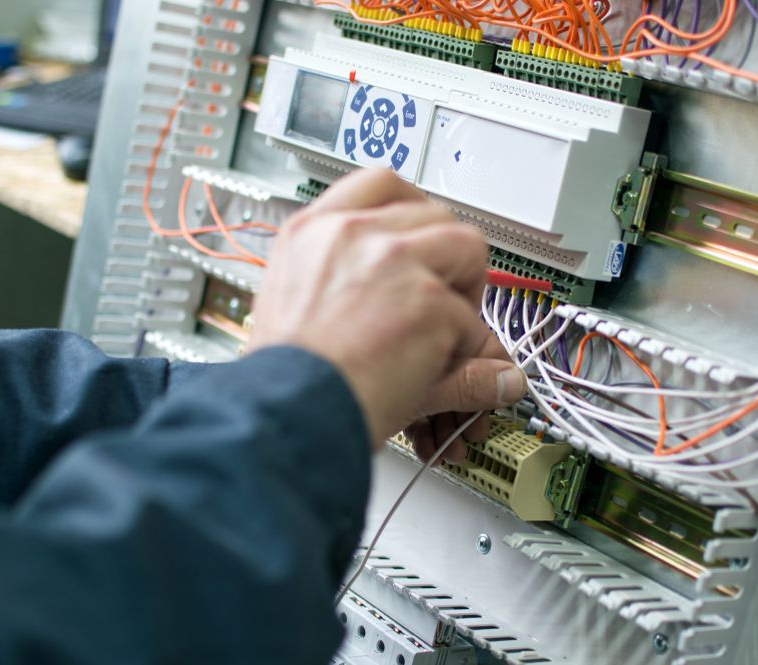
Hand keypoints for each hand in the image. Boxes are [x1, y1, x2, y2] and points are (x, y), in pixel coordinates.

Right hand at [249, 169, 524, 448]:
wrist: (289, 415)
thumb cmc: (285, 377)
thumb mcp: (294, 305)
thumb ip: (338, 279)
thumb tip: (391, 289)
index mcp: (313, 230)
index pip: (380, 183)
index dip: (413, 209)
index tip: (421, 235)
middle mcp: (353, 234)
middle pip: (435, 213)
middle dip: (446, 256)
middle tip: (436, 297)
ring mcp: (394, 261)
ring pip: (466, 248)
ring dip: (464, 290)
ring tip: (441, 331)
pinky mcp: (427, 301)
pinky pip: (472, 319)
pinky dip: (463, 350)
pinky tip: (429, 370)